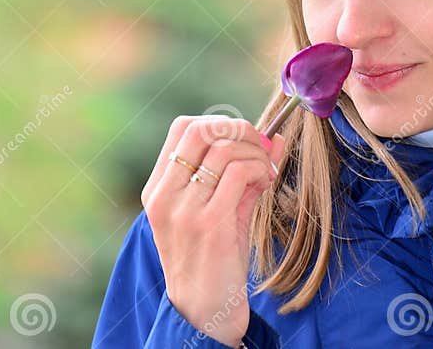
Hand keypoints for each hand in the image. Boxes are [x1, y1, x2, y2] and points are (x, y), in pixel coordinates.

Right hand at [141, 115, 285, 346]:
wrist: (205, 309)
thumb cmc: (214, 256)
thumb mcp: (221, 207)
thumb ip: (242, 171)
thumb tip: (273, 136)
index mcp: (158, 188)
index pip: (183, 128)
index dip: (219, 123)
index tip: (243, 139)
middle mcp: (165, 195)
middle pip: (202, 130)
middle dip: (240, 130)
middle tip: (260, 147)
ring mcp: (184, 210)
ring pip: (225, 149)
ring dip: (256, 152)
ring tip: (265, 172)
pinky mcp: (209, 224)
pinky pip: (239, 173)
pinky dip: (260, 169)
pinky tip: (265, 183)